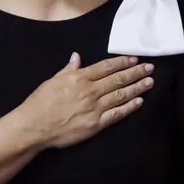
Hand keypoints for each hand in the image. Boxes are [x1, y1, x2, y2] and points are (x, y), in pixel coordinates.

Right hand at [17, 53, 153, 148]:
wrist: (34, 126)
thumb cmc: (40, 103)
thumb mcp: (52, 80)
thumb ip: (68, 69)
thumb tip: (77, 57)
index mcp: (79, 78)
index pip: (106, 67)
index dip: (122, 62)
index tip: (134, 58)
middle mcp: (89, 91)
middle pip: (117, 79)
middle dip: (135, 72)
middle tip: (149, 67)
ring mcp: (94, 108)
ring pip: (121, 95)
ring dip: (137, 87)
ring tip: (149, 82)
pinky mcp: (95, 124)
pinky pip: (116, 114)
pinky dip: (129, 107)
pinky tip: (139, 101)